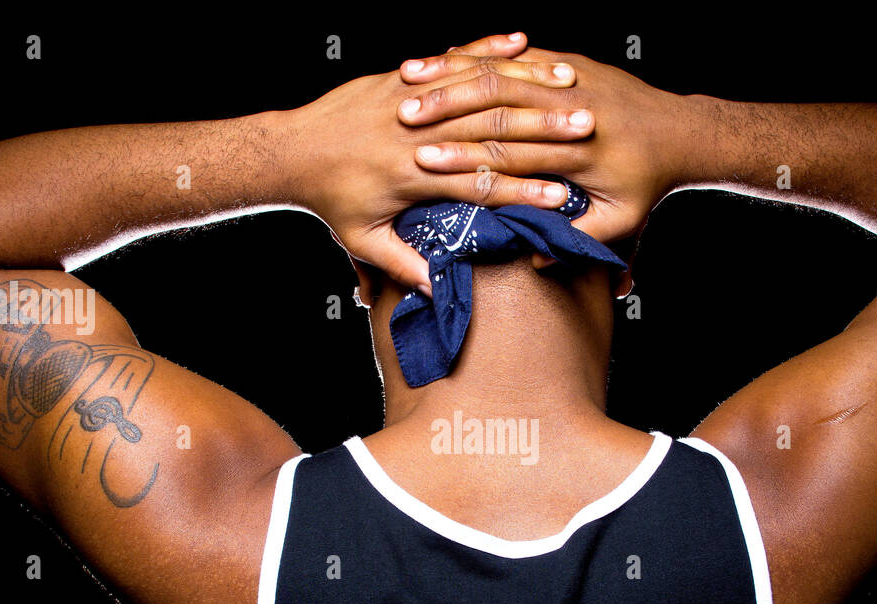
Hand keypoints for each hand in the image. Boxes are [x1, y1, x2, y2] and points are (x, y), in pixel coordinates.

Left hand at [287, 33, 596, 294]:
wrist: (291, 151)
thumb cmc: (331, 201)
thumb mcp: (363, 241)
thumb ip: (404, 263)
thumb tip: (439, 288)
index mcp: (411, 177)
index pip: (478, 183)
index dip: (521, 191)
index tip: (560, 197)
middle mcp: (415, 134)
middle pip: (490, 132)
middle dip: (541, 132)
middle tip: (585, 133)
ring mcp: (409, 100)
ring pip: (477, 90)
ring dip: (526, 86)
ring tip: (571, 85)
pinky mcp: (401, 78)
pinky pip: (451, 60)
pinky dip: (487, 50)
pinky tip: (523, 42)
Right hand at [397, 44, 695, 248]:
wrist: (682, 132)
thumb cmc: (648, 183)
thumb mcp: (622, 221)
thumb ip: (578, 240)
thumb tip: (537, 258)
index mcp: (577, 150)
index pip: (508, 152)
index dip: (462, 156)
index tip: (423, 160)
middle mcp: (569, 106)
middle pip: (495, 104)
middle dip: (445, 108)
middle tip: (400, 116)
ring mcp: (569, 78)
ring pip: (500, 71)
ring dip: (452, 76)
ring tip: (408, 80)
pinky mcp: (568, 64)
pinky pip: (516, 56)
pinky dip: (479, 56)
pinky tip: (441, 58)